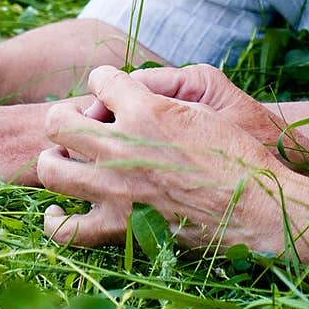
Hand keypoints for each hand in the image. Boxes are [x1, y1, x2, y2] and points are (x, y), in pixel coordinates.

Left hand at [38, 64, 289, 253]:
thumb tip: (136, 94)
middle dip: (67, 118)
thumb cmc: (237, 154)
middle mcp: (121, 147)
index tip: (115, 93)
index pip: (100, 79)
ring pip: (51, 169)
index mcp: (146, 110)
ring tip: (70, 162)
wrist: (257, 207)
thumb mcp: (203, 106)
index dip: (106, 83)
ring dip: (56, 161)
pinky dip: (57, 220)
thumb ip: (161, 95)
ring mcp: (115, 190)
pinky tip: (62, 209)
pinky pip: (67, 229)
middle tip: (83, 127)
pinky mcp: (120, 227)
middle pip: (59, 121)